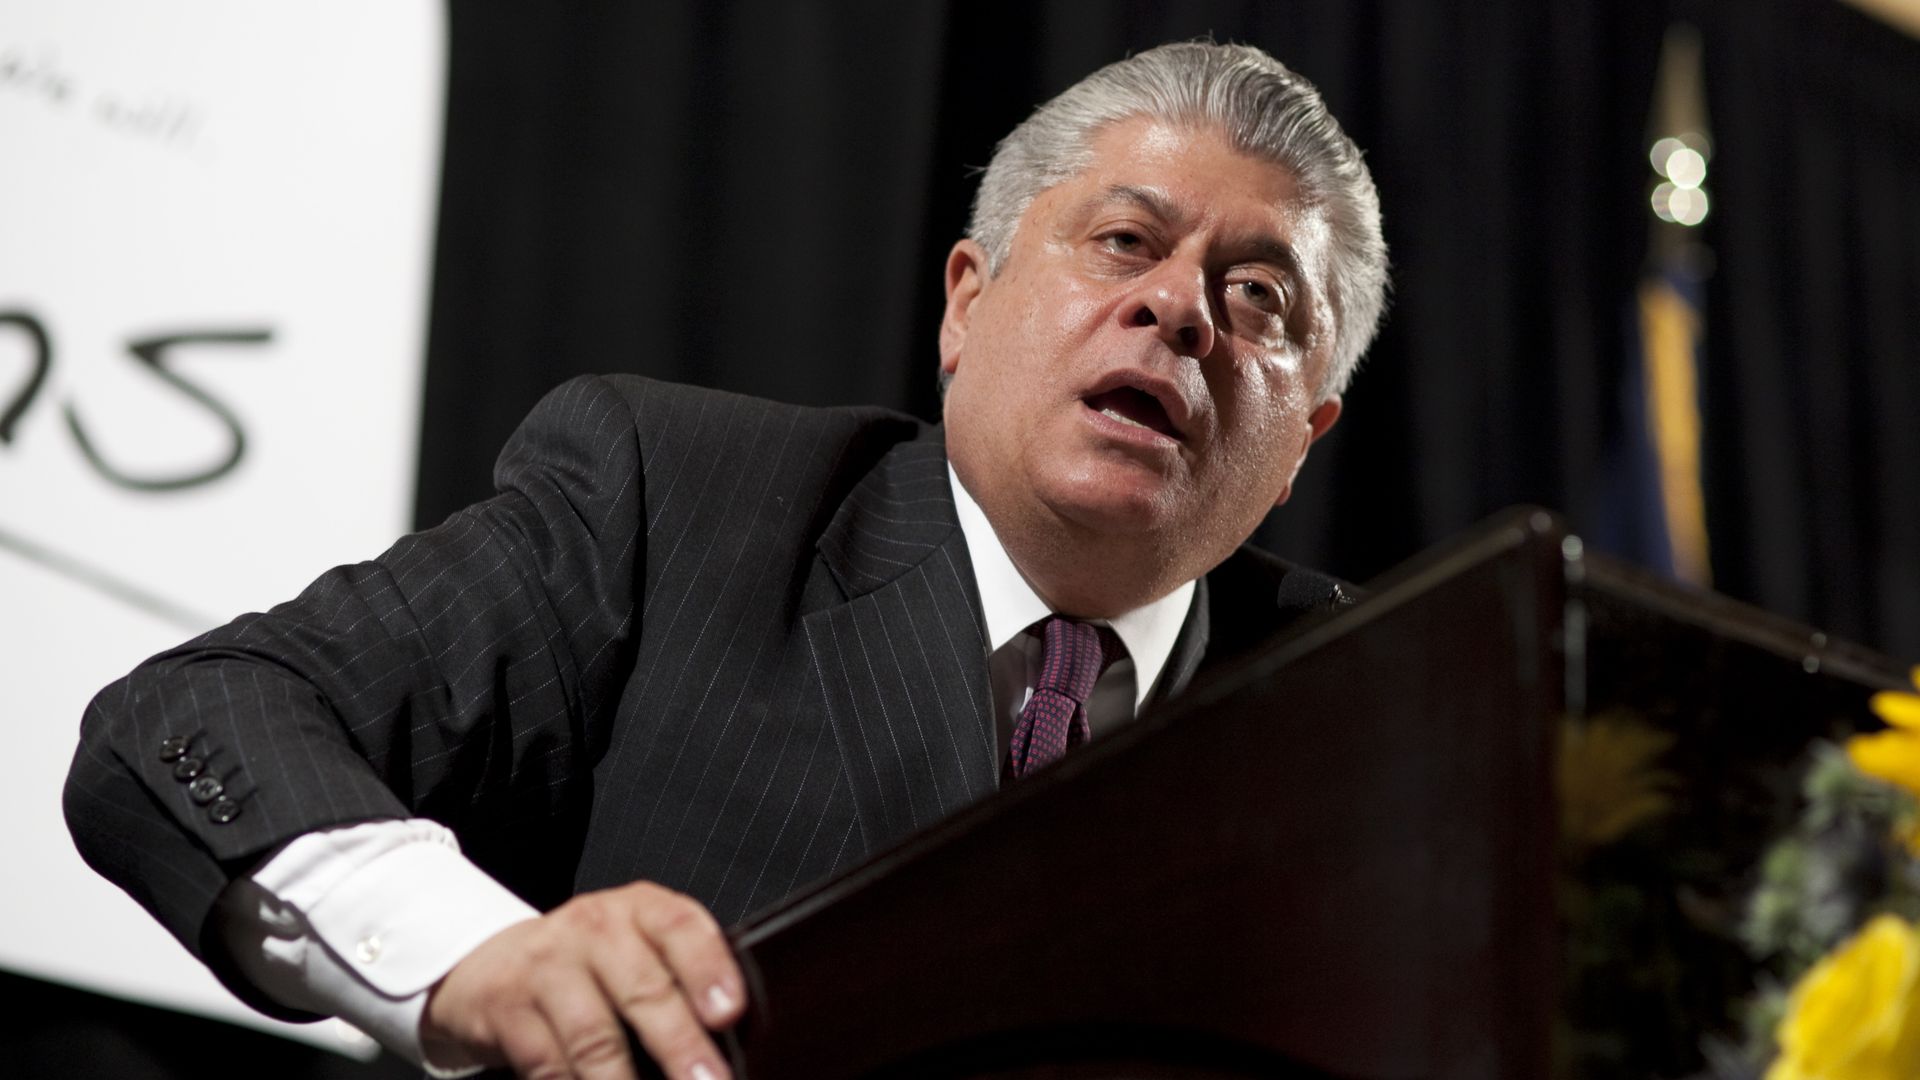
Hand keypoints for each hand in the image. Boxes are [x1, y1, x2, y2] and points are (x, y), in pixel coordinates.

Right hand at [421, 881, 744, 1079]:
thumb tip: (732, 1045)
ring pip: (593, 1036)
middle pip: (643, 989)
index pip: (680, 927)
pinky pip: (548, 1064)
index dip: (708, 968)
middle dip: (680, 1045)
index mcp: (640, 910)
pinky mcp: (505, 1007)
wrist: (493, 966)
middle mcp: (594, 928)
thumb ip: (679, 981)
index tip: (730, 1013)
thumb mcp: (636, 952)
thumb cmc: (591, 966)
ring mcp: (546, 965)